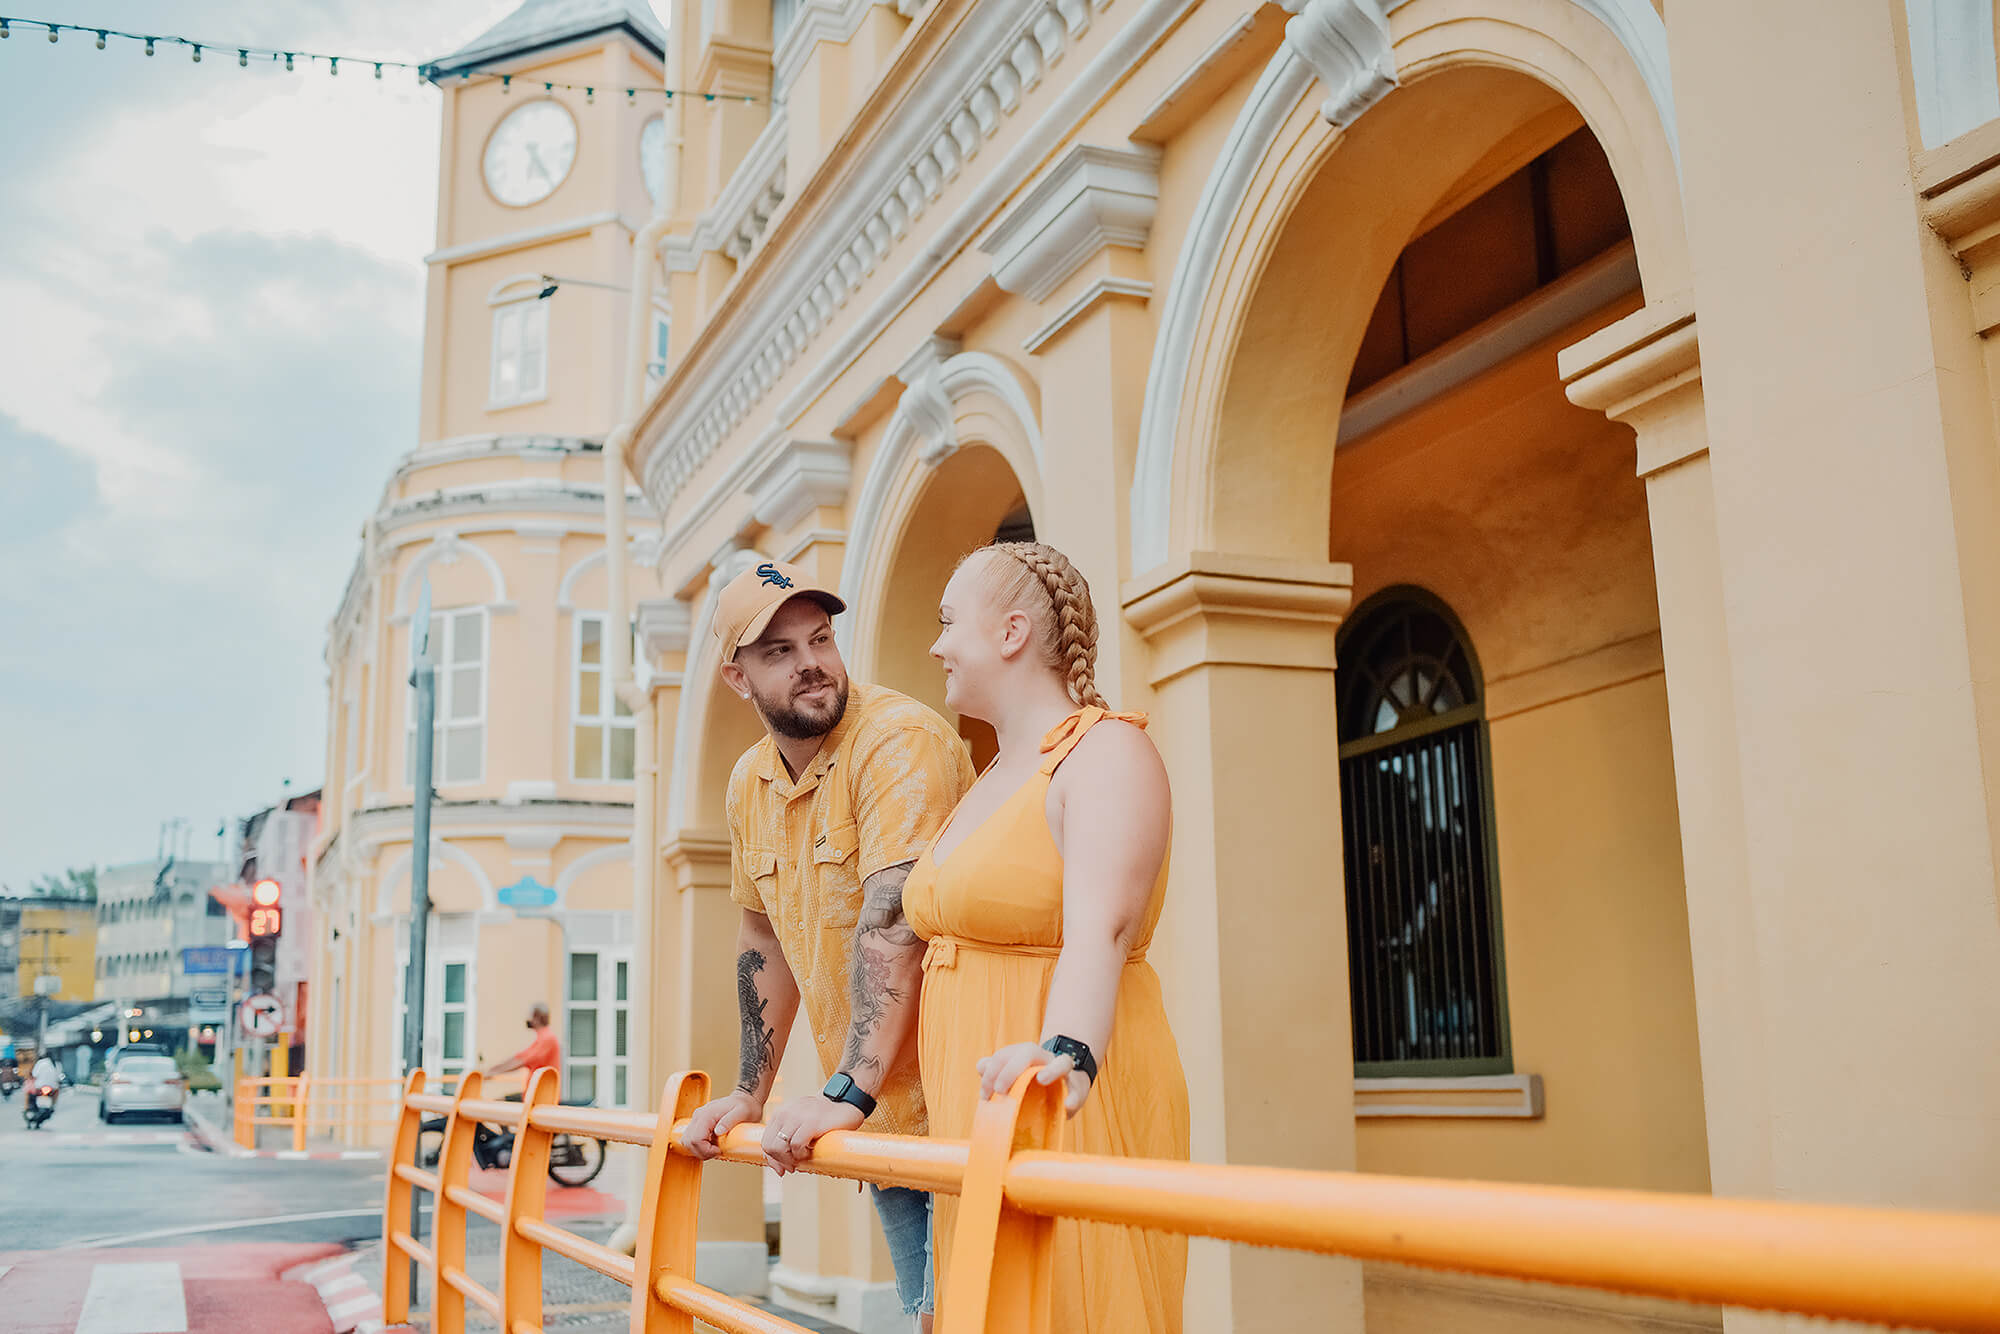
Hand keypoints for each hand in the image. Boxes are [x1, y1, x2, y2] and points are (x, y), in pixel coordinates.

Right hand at [682, 1090, 762, 1160]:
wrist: (744, 1100)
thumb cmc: (745, 1105)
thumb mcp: (742, 1112)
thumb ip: (730, 1120)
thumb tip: (718, 1132)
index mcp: (706, 1114)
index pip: (695, 1138)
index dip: (705, 1150)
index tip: (718, 1151)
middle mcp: (698, 1116)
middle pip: (688, 1142)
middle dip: (702, 1152)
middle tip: (717, 1152)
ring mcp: (697, 1120)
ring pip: (688, 1141)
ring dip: (699, 1150)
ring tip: (714, 1149)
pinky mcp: (699, 1124)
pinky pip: (692, 1139)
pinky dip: (699, 1146)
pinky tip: (712, 1145)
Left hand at [760, 1094, 863, 1174]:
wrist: (845, 1102)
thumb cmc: (824, 1118)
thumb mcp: (800, 1124)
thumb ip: (787, 1138)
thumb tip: (778, 1168)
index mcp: (781, 1113)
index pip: (766, 1141)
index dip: (772, 1159)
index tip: (782, 1169)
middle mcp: (786, 1113)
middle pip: (770, 1146)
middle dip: (780, 1161)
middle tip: (793, 1167)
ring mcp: (797, 1116)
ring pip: (780, 1147)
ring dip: (790, 1159)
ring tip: (803, 1158)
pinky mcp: (811, 1122)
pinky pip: (796, 1145)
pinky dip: (801, 1154)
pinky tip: (810, 1151)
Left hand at [976, 1042, 1090, 1115]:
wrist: (1068, 1081)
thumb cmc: (1034, 1081)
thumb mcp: (1015, 1074)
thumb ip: (996, 1070)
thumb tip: (981, 1066)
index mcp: (1025, 1054)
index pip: (1004, 1055)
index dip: (991, 1072)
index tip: (984, 1095)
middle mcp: (1045, 1058)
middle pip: (1028, 1053)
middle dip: (1010, 1070)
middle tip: (999, 1090)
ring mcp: (1063, 1071)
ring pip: (1061, 1063)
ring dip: (1051, 1070)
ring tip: (1041, 1079)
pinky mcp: (1078, 1087)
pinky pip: (1078, 1090)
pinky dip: (1073, 1098)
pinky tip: (1067, 1105)